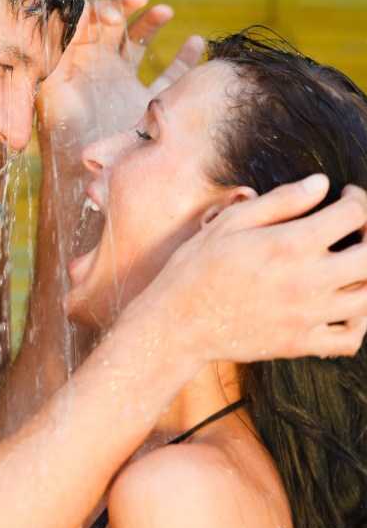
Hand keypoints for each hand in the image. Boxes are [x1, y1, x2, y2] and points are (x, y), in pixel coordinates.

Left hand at [37, 0, 203, 154]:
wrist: (85, 179)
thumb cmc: (65, 138)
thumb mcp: (56, 91)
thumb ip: (62, 56)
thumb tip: (72, 18)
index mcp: (74, 61)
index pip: (85, 21)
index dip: (99, 9)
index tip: (113, 13)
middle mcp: (97, 67)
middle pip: (113, 23)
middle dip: (125, 5)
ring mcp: (121, 82)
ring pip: (139, 40)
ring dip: (152, 21)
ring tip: (164, 11)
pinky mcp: (144, 102)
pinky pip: (167, 73)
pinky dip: (184, 57)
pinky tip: (196, 42)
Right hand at [142, 176, 366, 363]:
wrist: (179, 321)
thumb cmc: (199, 265)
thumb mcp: (231, 221)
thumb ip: (281, 201)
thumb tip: (321, 184)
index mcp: (290, 245)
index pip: (353, 215)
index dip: (358, 199)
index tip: (347, 196)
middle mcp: (307, 281)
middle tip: (359, 227)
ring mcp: (308, 316)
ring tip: (354, 262)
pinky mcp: (302, 343)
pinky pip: (351, 338)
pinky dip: (360, 322)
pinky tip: (345, 305)